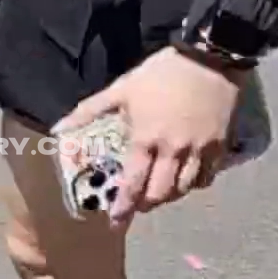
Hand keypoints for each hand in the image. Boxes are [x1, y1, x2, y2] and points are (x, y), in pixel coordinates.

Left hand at [56, 47, 243, 225]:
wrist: (209, 56)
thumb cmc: (161, 73)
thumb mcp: (121, 89)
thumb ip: (88, 112)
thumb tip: (57, 129)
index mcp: (145, 139)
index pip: (132, 184)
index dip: (123, 207)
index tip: (116, 221)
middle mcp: (173, 151)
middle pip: (160, 194)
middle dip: (146, 204)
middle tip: (137, 204)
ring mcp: (199, 150)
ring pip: (185, 189)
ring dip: (169, 196)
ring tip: (159, 191)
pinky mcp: (220, 146)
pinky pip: (207, 177)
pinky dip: (195, 184)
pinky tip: (186, 178)